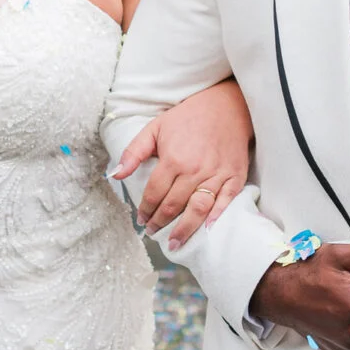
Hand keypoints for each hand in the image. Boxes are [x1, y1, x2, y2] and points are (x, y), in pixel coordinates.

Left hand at [112, 79, 251, 248]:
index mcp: (173, 159)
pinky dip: (216, 218)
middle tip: (153, 232)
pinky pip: (226, 202)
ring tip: (175, 243)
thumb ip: (134, 152)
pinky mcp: (235, 176)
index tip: (141, 219)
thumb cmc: (188, 117)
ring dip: (185, 230)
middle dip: (160, 223)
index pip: (154, 194)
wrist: (227, 106)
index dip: (145, 210)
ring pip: (198, 210)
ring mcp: (217, 175)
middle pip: (173, 206)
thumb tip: (115, 174)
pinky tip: (206, 230)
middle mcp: (195, 171)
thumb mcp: (155, 127)